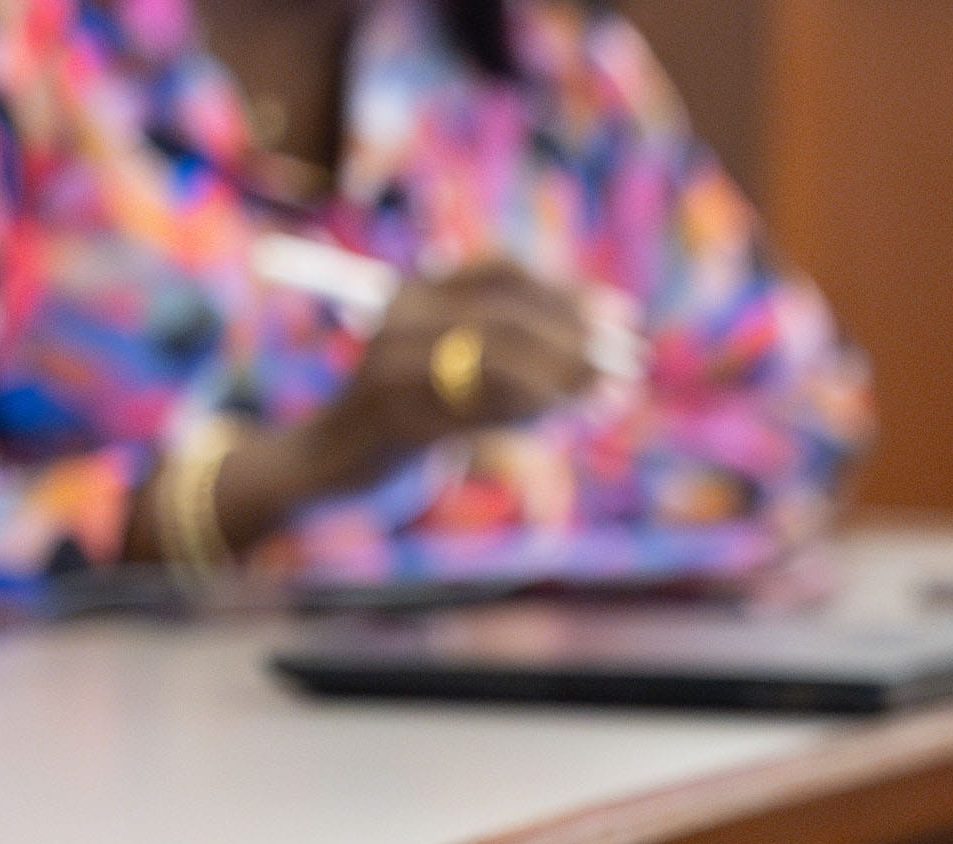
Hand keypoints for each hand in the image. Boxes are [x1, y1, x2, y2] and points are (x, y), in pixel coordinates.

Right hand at [290, 261, 604, 491]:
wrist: (325, 462)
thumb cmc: (404, 412)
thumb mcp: (449, 363)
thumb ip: (505, 343)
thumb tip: (597, 339)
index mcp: (413, 292)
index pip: (501, 270)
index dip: (566, 289)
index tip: (619, 313)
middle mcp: (400, 319)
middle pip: (507, 316)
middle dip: (577, 339)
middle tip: (627, 362)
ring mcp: (394, 369)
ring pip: (499, 362)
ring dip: (565, 379)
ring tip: (609, 393)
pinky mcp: (398, 422)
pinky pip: (482, 414)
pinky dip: (534, 415)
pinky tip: (569, 418)